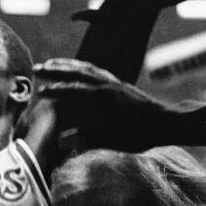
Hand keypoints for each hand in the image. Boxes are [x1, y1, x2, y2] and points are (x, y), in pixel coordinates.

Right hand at [33, 58, 171, 151]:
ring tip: (53, 63)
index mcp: (104, 97)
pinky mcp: (121, 84)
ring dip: (68, 64)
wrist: (168, 123)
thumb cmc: (142, 134)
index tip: (40, 92)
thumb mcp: (113, 140)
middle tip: (37, 68)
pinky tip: (80, 70)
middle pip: (77, 71)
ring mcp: (115, 82)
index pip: (74, 89)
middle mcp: (108, 85)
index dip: (55, 90)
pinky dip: (84, 67)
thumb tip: (61, 142)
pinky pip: (98, 70)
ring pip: (88, 67)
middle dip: (55, 69)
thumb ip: (86, 139)